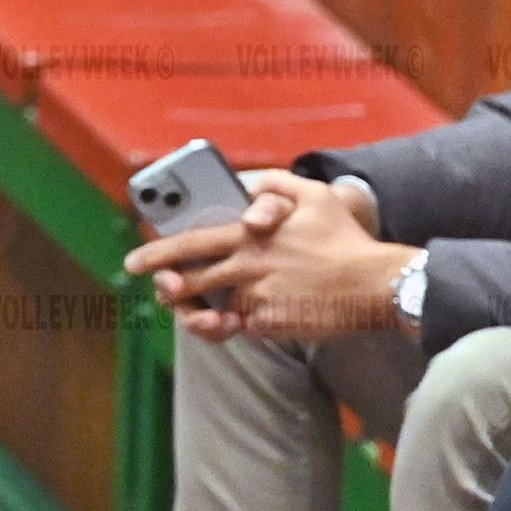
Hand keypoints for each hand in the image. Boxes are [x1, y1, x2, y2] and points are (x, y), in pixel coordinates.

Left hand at [123, 170, 417, 343]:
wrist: (373, 284)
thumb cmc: (344, 239)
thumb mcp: (314, 195)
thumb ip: (276, 185)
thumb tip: (246, 186)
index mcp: (250, 235)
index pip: (193, 241)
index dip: (160, 250)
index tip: (137, 258)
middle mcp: (247, 266)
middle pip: (190, 277)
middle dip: (162, 281)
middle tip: (147, 282)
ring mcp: (256, 298)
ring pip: (211, 306)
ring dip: (194, 309)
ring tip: (192, 308)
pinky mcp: (268, 324)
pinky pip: (239, 326)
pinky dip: (230, 325)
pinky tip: (226, 322)